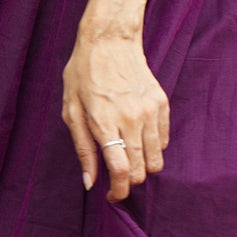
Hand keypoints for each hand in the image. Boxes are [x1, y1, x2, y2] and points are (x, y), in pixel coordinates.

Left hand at [62, 19, 169, 200]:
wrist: (110, 40)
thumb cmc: (84, 74)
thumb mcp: (71, 111)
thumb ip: (83, 149)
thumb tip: (90, 183)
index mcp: (105, 123)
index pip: (122, 172)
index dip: (119, 192)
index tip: (112, 196)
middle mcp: (131, 119)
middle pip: (141, 170)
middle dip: (129, 182)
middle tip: (117, 178)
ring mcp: (150, 111)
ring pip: (157, 160)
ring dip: (143, 167)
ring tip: (128, 157)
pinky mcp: (161, 104)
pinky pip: (164, 141)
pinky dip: (153, 148)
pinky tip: (138, 138)